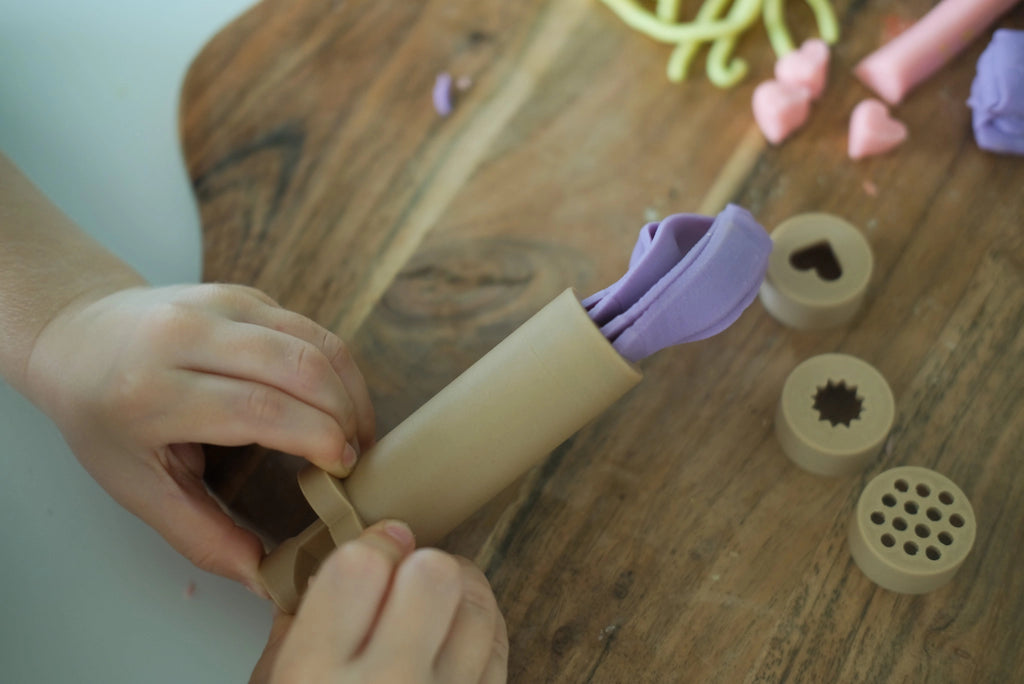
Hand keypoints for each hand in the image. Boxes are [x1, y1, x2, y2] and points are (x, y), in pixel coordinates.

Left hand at [24, 283, 374, 590]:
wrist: (79, 337)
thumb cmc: (104, 419)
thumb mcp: (138, 487)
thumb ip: (201, 535)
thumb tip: (263, 579)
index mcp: (153, 390)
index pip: (259, 409)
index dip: (316, 438)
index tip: (341, 468)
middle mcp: (187, 334)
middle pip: (299, 369)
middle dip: (344, 416)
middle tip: (354, 457)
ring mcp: (219, 305)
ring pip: (315, 341)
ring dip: (350, 390)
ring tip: (355, 432)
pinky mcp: (244, 295)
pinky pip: (311, 328)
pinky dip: (337, 368)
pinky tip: (336, 402)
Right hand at [251, 520, 508, 683]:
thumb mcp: (274, 682)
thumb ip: (299, 623)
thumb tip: (332, 559)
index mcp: (318, 672)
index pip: (363, 564)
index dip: (373, 544)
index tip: (376, 546)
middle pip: (434, 573)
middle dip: (420, 563)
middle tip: (406, 575)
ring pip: (476, 603)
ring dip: (457, 590)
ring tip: (433, 604)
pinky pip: (499, 644)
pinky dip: (481, 628)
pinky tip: (454, 632)